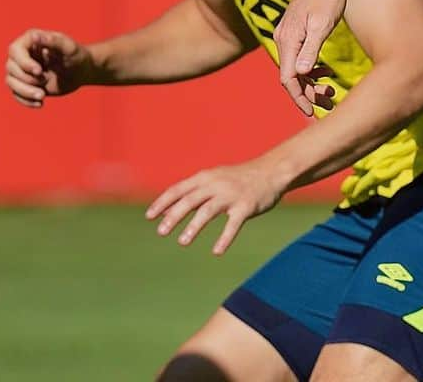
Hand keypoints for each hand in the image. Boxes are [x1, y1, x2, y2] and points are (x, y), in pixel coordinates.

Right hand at [5, 29, 91, 106]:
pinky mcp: (24, 84)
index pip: (15, 50)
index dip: (24, 62)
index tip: (39, 71)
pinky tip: (40, 104)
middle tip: (45, 81)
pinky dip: (26, 101)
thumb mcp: (70, 48)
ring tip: (42, 96)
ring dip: (25, 91)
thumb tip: (36, 36)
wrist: (81, 72)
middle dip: (27, 78)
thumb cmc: (77, 56)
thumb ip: (55, 41)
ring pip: (11, 82)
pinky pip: (16, 94)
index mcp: (31, 40)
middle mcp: (23, 54)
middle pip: (11, 68)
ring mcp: (22, 70)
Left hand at [146, 159, 285, 254]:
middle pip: (190, 200)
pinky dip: (225, 238)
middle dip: (174, 216)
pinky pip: (233, 224)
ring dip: (194, 226)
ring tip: (182, 241)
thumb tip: (169, 208)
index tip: (149, 216)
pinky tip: (216, 251)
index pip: (179, 189)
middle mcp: (217, 184)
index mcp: (206, 177)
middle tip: (161, 231)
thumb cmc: (240, 178)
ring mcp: (232, 195)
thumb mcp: (215, 177)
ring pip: (208, 210)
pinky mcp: (246, 206)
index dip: (163, 202)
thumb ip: (195, 191)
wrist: (272, 171)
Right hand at [277, 0, 346, 116]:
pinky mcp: (297, 30)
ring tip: (330, 90)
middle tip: (330, 102)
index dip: (299, 98)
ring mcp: (289, 34)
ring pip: (296, 68)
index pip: (288, 78)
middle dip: (308, 94)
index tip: (312, 113)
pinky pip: (300, 58)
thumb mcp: (322, 23)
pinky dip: (312, 69)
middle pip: (291, 77)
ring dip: (311, 83)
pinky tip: (325, 73)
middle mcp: (284, 39)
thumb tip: (300, 74)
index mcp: (288, 40)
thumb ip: (311, 48)